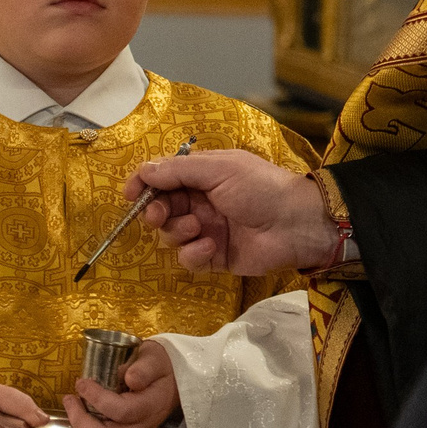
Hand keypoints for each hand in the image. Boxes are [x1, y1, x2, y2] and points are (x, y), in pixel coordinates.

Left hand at [64, 339, 177, 427]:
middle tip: (70, 399)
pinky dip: (87, 426)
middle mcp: (141, 425)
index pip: (122, 411)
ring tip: (72, 403)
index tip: (83, 382)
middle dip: (82, 423)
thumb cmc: (162, 365)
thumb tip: (130, 378)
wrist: (175, 379)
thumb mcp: (155, 358)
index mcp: (151, 405)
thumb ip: (144, 368)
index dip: (98, 398)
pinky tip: (82, 409)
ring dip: (81, 426)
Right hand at [126, 149, 338, 275]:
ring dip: (179, 231)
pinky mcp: (215, 257)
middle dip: (157, 212)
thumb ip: (179, 171)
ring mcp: (207, 230)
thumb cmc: (260, 187)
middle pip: (162, 208)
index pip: (163, 178)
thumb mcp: (219, 169)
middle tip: (160, 215)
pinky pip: (188, 259)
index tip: (131, 194)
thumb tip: (144, 171)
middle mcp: (201, 202)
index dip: (144, 184)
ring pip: (171, 235)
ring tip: (200, 227)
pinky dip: (194, 253)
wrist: (295, 224)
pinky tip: (212, 247)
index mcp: (203, 176)